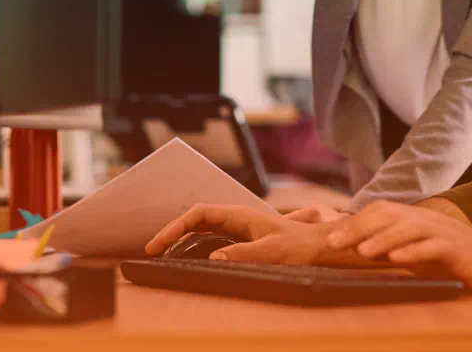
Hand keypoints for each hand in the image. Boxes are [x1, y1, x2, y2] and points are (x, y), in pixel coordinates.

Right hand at [146, 204, 337, 265]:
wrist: (318, 246)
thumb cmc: (299, 247)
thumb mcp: (272, 252)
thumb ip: (244, 254)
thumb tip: (213, 257)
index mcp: (240, 215)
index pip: (199, 214)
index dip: (176, 226)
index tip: (158, 244)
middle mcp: (236, 217)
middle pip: (196, 218)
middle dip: (172, 231)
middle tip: (152, 251)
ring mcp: (238, 226)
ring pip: (201, 227)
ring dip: (181, 237)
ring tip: (163, 253)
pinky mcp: (241, 237)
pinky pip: (210, 236)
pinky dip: (194, 243)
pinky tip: (186, 256)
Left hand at [326, 201, 471, 298]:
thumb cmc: (460, 263)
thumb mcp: (424, 254)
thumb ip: (399, 249)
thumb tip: (364, 252)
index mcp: (418, 219)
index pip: (381, 212)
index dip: (354, 222)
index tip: (331, 238)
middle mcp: (428, 220)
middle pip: (388, 214)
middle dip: (358, 227)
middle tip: (334, 243)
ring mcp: (444, 232)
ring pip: (407, 227)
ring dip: (382, 238)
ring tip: (361, 251)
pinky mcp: (459, 249)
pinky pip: (433, 246)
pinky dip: (413, 251)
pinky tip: (397, 259)